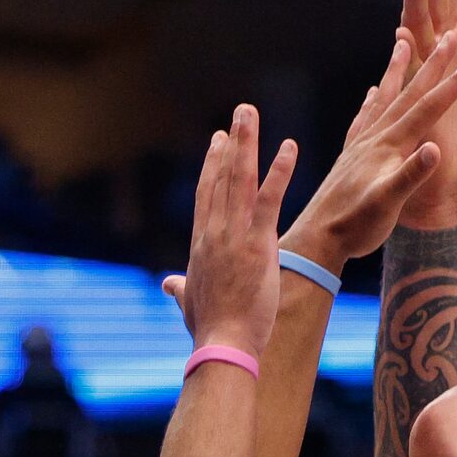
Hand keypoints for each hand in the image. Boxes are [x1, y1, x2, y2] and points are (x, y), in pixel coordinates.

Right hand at [164, 105, 295, 359]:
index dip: (211, 165)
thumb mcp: (189, 304)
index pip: (206, 194)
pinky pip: (269, 200)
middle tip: (241, 113)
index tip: (218, 140)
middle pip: (220, 177)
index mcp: (201, 244)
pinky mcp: (258, 244)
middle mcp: (213, 232)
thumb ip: (180, 289)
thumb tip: (168, 284)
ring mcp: (234, 236)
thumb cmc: (209, 330)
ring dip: (248, 143)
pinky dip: (279, 172)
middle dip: (232, 142)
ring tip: (253, 113)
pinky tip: (289, 148)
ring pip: (239, 179)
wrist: (223, 344)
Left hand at [281, 30, 456, 271]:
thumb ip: (411, 175)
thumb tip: (436, 149)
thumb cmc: (357, 226)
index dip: (453, 84)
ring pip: (383, 98)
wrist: (319, 238)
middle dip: (431, 64)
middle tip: (447, 35)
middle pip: (408, 94)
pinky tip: (372, 94)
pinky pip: (365, 119)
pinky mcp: (350, 156)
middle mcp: (374, 137)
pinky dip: (372, 102)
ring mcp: (360, 145)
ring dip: (396, 70)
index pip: (427, 108)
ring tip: (402, 42)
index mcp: (389, 146)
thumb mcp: (388, 204)